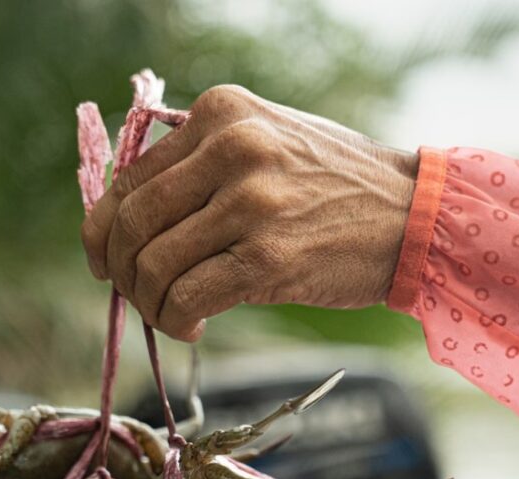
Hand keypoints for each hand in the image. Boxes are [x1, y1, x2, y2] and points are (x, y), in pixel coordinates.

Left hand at [81, 85, 418, 340]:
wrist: (413, 215)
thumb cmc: (336, 186)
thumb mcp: (267, 140)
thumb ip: (203, 162)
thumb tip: (126, 218)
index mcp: (222, 112)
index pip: (131, 178)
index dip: (105, 229)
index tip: (107, 261)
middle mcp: (231, 148)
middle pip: (131, 223)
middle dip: (120, 272)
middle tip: (137, 295)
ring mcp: (251, 203)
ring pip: (153, 266)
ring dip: (150, 304)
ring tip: (172, 314)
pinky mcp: (269, 258)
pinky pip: (188, 297)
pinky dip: (177, 320)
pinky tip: (195, 325)